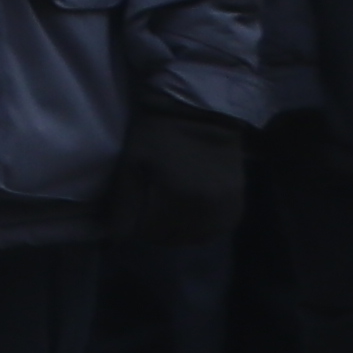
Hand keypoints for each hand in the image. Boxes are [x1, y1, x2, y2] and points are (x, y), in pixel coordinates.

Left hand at [106, 103, 248, 245]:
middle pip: (173, 239)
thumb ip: (123, 202)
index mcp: (177, 198)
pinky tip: (191, 216)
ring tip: (168, 218)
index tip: (129, 220)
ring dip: (179, 234)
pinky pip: (218, 229)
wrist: (202, 113)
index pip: (150, 234)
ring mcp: (225, 207)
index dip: (134, 230)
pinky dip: (202, 229)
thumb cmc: (159, 134)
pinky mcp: (237, 202)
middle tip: (147, 218)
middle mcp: (205, 209)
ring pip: (197, 238)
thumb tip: (114, 237)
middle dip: (155, 233)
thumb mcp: (131, 163)